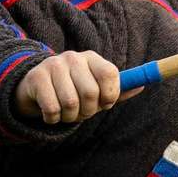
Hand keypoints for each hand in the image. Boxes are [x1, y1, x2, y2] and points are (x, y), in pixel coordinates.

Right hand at [20, 50, 136, 123]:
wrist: (37, 88)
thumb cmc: (74, 91)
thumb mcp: (97, 91)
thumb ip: (117, 91)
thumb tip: (141, 86)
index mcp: (92, 59)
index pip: (110, 73)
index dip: (110, 94)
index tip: (105, 104)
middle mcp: (73, 57)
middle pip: (90, 92)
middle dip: (88, 111)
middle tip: (82, 112)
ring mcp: (53, 65)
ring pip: (70, 103)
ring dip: (70, 117)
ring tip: (66, 113)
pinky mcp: (36, 77)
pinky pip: (52, 108)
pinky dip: (53, 119)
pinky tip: (51, 114)